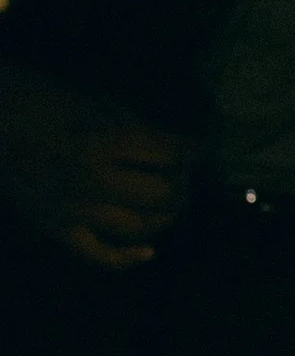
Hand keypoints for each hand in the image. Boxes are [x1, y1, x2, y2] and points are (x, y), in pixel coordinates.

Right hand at [0, 67, 196, 268]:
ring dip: (166, 217)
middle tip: (186, 175)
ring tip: (171, 203)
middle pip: (163, 195)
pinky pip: (98, 256)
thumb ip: (132, 125)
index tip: (200, 147)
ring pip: (140, 228)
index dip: (194, 149)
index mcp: (105, 139)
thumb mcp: (91, 99)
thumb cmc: (33, 96)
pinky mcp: (55, 229)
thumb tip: (169, 145)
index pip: (171, 152)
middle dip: (184, 185)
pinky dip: (127, 259)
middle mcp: (94, 180)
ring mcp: (74, 209)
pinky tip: (148, 251)